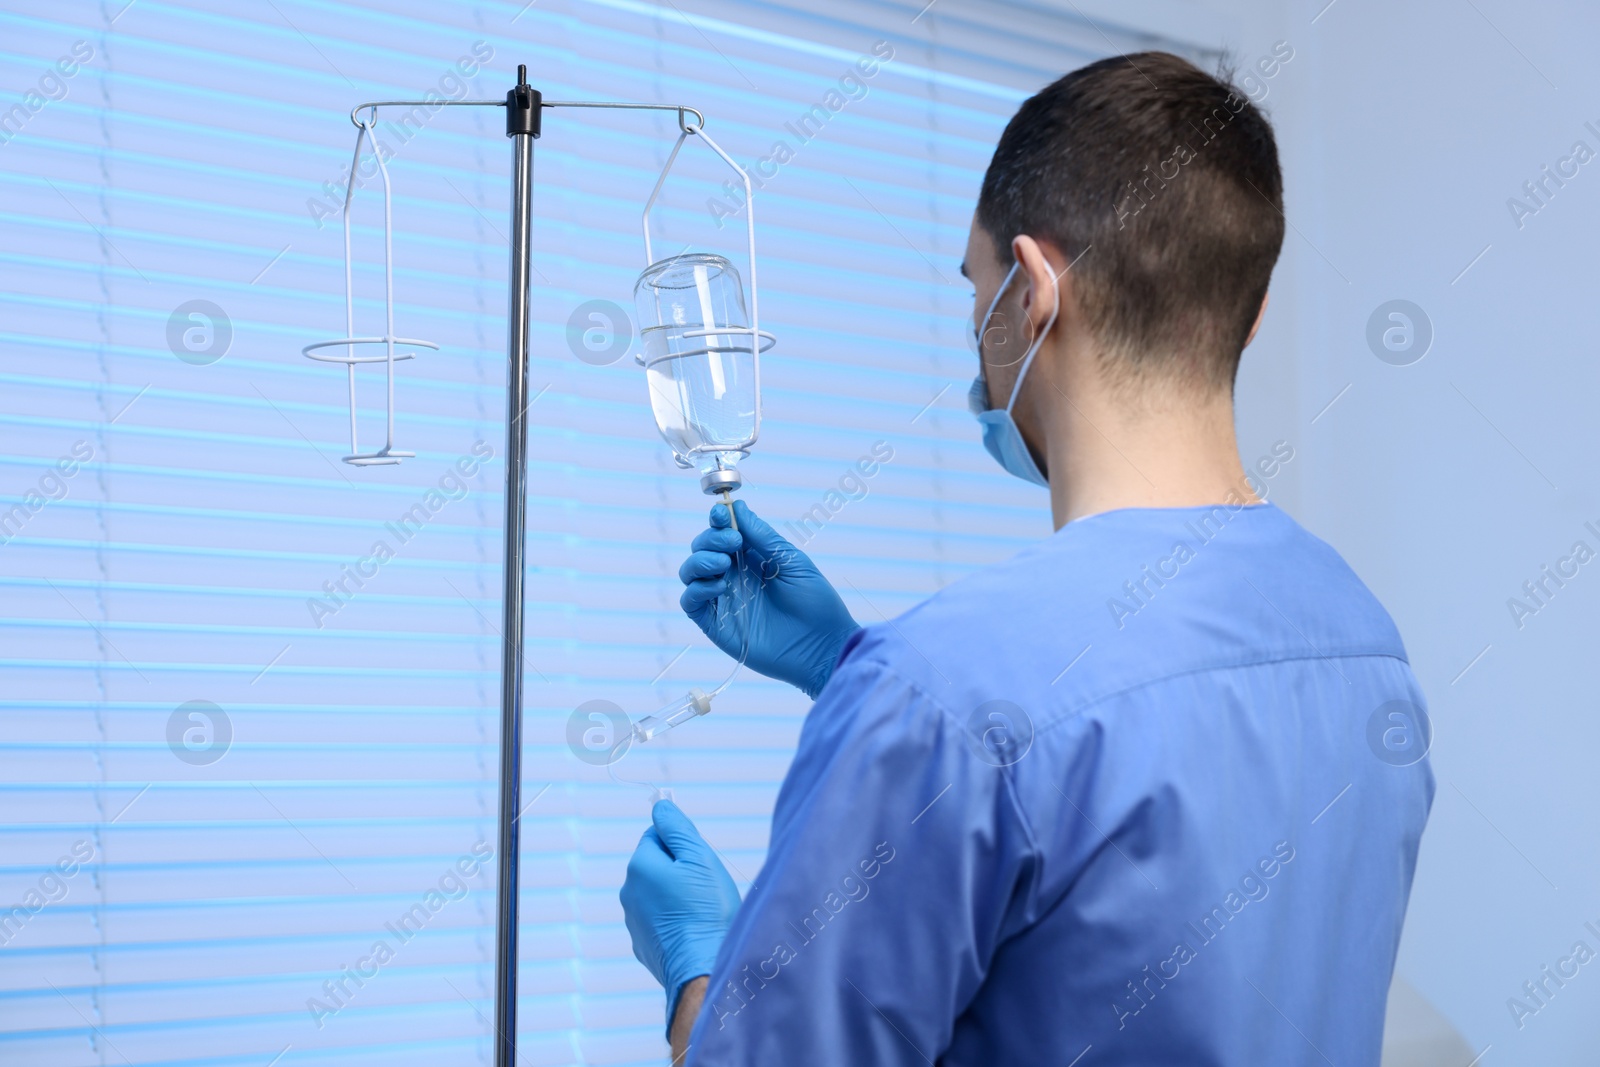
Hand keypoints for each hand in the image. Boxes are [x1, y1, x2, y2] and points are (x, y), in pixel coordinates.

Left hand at [621, 800, 741, 1024]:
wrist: (702, 969)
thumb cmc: (706, 910)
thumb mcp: (698, 857)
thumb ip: (677, 828)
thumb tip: (660, 806)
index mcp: (639, 866)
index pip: (656, 835)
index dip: (681, 844)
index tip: (699, 861)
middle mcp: (629, 892)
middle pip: (656, 865)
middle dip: (679, 869)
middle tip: (703, 886)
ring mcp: (633, 921)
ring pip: (657, 894)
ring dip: (676, 895)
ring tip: (700, 911)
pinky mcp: (642, 945)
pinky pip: (659, 920)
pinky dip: (674, 920)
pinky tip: (692, 930)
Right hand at [678, 499, 860, 698]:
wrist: (821, 647)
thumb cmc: (815, 603)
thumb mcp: (792, 562)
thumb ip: (763, 537)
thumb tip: (737, 506)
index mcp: (752, 557)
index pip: (724, 531)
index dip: (718, 519)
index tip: (721, 514)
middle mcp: (733, 575)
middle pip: (702, 547)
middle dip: (711, 539)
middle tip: (732, 544)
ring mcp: (722, 599)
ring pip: (690, 571)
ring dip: (699, 560)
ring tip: (723, 564)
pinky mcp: (715, 624)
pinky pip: (690, 601)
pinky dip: (697, 589)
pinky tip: (721, 588)